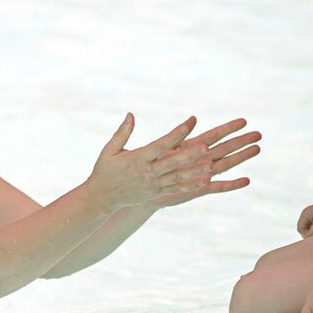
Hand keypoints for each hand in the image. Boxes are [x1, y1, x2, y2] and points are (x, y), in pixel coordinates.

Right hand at [85, 113, 214, 210]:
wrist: (102, 197)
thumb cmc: (104, 170)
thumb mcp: (109, 150)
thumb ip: (122, 133)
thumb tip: (130, 114)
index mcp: (137, 158)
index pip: (160, 145)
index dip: (175, 135)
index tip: (188, 125)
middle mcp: (147, 172)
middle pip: (172, 162)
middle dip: (190, 155)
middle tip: (206, 148)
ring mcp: (153, 184)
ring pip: (178, 177)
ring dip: (195, 172)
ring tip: (210, 166)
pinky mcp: (156, 193)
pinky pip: (176, 189)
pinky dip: (190, 185)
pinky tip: (204, 181)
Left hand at [148, 118, 260, 208]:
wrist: (141, 188)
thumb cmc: (145, 165)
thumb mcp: (160, 147)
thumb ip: (176, 136)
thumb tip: (193, 118)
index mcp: (190, 147)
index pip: (213, 135)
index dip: (228, 128)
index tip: (244, 121)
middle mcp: (198, 159)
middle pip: (224, 148)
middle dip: (241, 141)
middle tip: (259, 134)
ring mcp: (200, 174)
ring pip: (225, 164)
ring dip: (241, 157)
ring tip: (257, 149)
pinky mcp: (198, 189)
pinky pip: (218, 187)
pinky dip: (231, 184)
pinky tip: (246, 180)